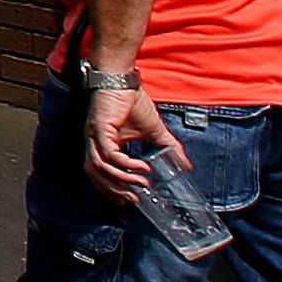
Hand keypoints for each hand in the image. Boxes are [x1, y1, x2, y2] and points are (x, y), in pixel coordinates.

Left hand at [81, 79, 181, 204]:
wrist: (124, 79)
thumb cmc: (133, 102)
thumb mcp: (153, 130)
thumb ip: (168, 147)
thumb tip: (186, 165)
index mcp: (103, 144)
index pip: (100, 173)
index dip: (109, 189)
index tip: (125, 201)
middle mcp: (95, 142)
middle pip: (96, 175)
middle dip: (113, 190)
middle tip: (133, 199)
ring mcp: (95, 135)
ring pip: (100, 167)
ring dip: (120, 180)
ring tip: (141, 185)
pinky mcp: (99, 127)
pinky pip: (109, 153)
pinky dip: (124, 164)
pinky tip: (141, 168)